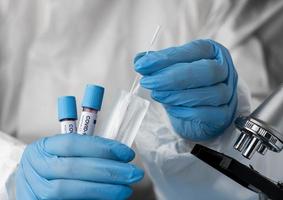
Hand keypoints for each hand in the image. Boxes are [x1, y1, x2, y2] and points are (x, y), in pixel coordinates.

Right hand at [16, 134, 143, 199]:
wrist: (35, 186)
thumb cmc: (55, 166)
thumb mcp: (65, 153)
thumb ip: (88, 150)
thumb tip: (121, 155)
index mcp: (42, 148)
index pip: (73, 143)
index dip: (103, 148)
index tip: (126, 153)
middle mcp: (35, 167)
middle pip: (74, 168)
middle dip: (109, 170)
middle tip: (133, 173)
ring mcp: (35, 190)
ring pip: (70, 189)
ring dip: (103, 189)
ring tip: (125, 189)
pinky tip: (110, 198)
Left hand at [134, 39, 237, 140]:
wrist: (199, 111)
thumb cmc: (186, 85)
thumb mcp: (171, 69)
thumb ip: (157, 64)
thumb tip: (139, 60)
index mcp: (213, 52)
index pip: (194, 50)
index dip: (167, 58)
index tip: (142, 65)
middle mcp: (225, 70)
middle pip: (206, 71)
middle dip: (173, 77)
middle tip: (148, 82)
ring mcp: (228, 93)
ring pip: (210, 93)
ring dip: (178, 95)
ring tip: (156, 95)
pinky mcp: (223, 115)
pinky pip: (208, 113)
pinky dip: (187, 111)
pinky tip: (171, 109)